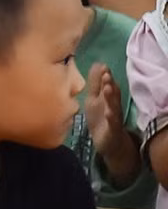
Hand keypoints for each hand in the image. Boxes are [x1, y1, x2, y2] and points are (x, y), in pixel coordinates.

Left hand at [85, 62, 139, 180]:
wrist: (109, 144)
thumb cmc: (100, 118)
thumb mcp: (94, 100)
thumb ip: (95, 84)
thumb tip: (96, 64)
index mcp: (105, 98)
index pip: (106, 84)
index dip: (103, 75)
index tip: (101, 65)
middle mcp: (111, 106)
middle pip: (112, 93)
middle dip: (109, 83)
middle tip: (106, 73)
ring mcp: (113, 118)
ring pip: (114, 106)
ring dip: (112, 97)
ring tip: (109, 88)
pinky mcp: (113, 130)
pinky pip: (113, 123)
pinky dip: (111, 117)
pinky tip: (109, 112)